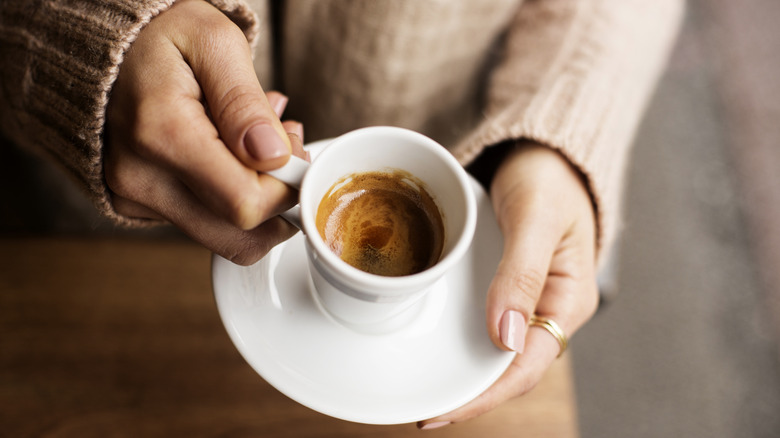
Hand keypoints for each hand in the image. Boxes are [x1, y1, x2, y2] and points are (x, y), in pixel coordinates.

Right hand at [104, 0, 305, 264]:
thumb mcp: (214, 43)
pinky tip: (231, 153)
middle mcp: (141, 178)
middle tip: (283, 148)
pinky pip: (203, 222)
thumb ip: (245, 104)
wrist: (104, 45)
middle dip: (278, 200)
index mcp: (161, 134)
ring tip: (259, 143)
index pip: (246, 204)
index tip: (295, 151)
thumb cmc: (162, 36)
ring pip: (224, 236)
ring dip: (257, 199)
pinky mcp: (137, 205)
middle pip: (238, 236)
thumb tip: (271, 156)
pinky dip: (229, 196)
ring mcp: (135, 197)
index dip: (287, 188)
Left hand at [419, 142, 599, 428]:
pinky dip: (461, 340)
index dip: (484, 395)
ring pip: (494, 350)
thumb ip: (521, 273)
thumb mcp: (536, 218)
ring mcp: (526, 299)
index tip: (441, 411)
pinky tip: (434, 344)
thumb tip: (503, 337)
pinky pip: (484, 323)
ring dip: (462, 372)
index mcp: (567, 300)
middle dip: (468, 395)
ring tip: (421, 388)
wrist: (543, 149)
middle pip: (508, 368)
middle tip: (422, 411)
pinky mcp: (506, 286)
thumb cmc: (549, 176)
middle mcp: (547, 309)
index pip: (526, 366)